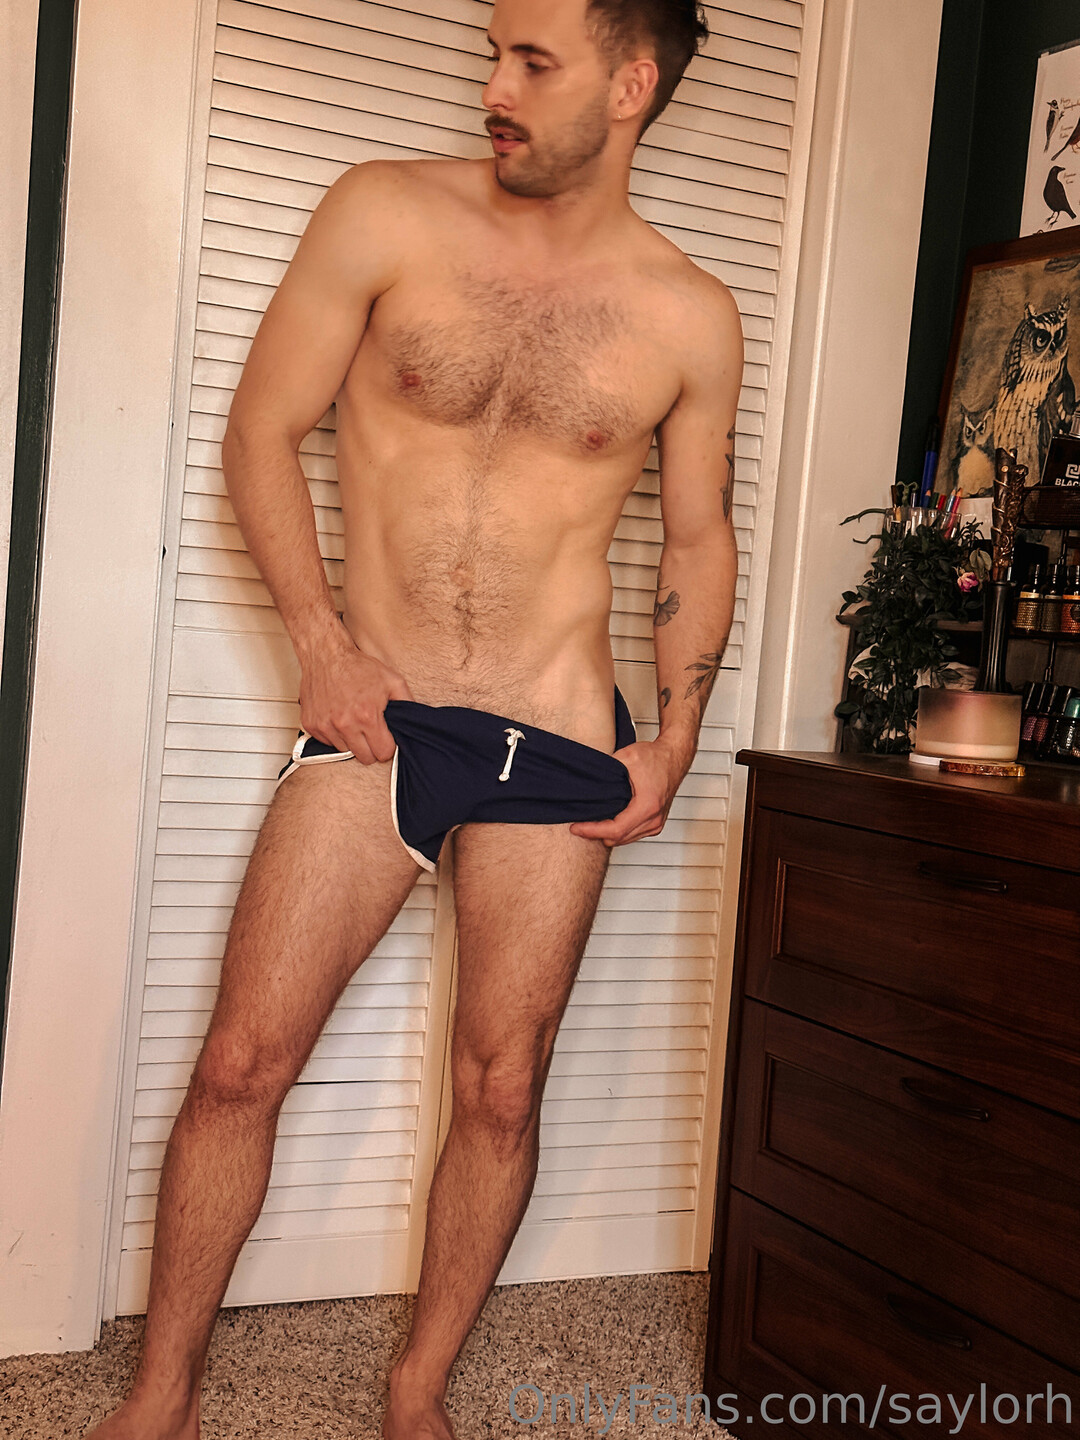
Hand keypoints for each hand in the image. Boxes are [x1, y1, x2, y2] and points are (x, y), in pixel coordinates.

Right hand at [298, 630, 413, 764]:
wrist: (326, 655)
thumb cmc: (358, 666)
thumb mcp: (393, 681)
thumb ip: (407, 703)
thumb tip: (415, 723)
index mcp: (367, 716)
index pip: (383, 753)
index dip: (387, 745)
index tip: (385, 737)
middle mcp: (344, 724)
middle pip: (365, 758)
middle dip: (371, 747)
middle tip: (370, 729)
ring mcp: (325, 726)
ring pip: (345, 751)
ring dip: (351, 740)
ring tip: (352, 719)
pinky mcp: (311, 725)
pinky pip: (327, 743)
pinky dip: (335, 734)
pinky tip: (338, 718)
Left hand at [568, 734, 690, 847]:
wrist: (674, 756)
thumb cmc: (655, 756)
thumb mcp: (626, 758)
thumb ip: (606, 771)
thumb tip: (585, 784)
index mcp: (648, 806)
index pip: (615, 830)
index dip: (592, 831)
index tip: (576, 827)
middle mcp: (654, 819)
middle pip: (618, 839)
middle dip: (596, 833)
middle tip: (578, 824)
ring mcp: (656, 824)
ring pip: (624, 840)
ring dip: (607, 834)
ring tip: (590, 822)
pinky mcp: (656, 824)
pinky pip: (632, 835)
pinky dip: (618, 831)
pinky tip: (608, 820)